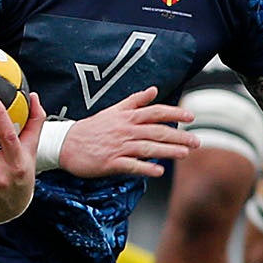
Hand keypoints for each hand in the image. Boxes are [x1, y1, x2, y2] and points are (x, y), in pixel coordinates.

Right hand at [59, 86, 197, 177]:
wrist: (66, 144)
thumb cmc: (91, 128)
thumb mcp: (113, 110)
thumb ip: (135, 100)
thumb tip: (154, 90)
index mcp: (127, 117)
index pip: (156, 112)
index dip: (174, 113)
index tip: (190, 116)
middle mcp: (126, 130)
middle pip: (157, 131)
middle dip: (179, 136)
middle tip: (196, 142)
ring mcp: (119, 147)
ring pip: (148, 148)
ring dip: (167, 151)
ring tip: (184, 154)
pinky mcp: (111, 163)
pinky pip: (132, 165)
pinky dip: (146, 168)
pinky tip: (158, 171)